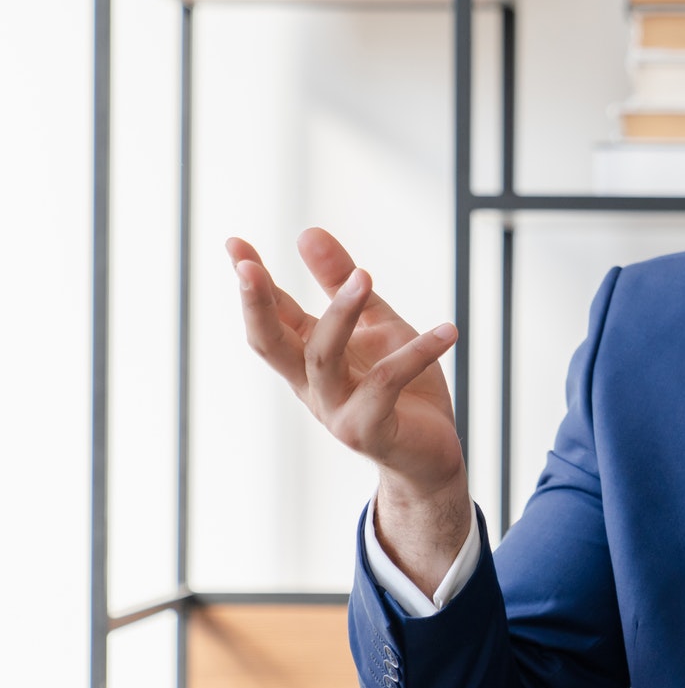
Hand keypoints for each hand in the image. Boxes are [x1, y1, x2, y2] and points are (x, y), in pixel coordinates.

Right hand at [227, 228, 469, 591]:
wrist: (435, 455)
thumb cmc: (404, 389)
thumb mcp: (377, 327)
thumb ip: (343, 284)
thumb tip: (307, 232)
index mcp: (310, 360)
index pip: (272, 316)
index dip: (252, 282)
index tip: (234, 244)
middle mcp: (314, 386)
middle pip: (270, 344)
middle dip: (256, 305)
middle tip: (247, 267)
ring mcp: (337, 411)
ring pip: (323, 358)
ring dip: (342, 313)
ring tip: (366, 275)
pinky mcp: (371, 430)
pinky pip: (387, 384)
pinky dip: (418, 353)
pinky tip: (448, 330)